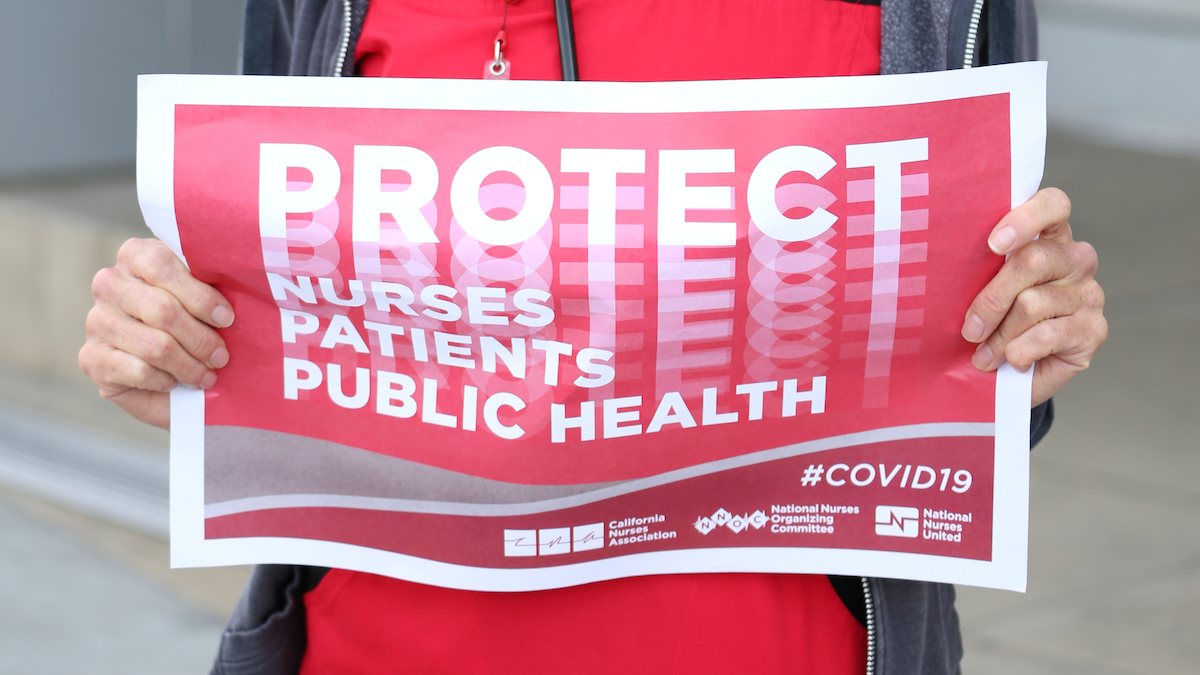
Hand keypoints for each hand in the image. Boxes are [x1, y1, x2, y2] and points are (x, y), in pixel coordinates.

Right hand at [79, 238, 233, 427]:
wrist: (175, 379)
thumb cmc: (199, 327)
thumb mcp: (210, 300)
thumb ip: (215, 286)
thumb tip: (241, 283)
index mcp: (136, 255)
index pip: (162, 264)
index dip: (200, 295)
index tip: (227, 319)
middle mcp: (109, 284)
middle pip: (162, 310)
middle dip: (201, 338)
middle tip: (222, 357)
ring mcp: (97, 321)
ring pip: (154, 345)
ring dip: (189, 365)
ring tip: (208, 375)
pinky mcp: (92, 358)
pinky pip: (138, 370)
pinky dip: (166, 380)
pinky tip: (176, 382)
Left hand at [961, 188, 1106, 406]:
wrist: (1013, 373)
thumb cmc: (992, 322)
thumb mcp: (980, 291)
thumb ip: (977, 270)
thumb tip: (941, 268)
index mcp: (1048, 237)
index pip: (1053, 204)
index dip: (1026, 218)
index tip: (993, 244)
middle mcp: (1076, 259)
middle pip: (1033, 260)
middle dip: (992, 299)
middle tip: (969, 330)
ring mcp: (1089, 293)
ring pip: (1033, 302)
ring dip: (999, 335)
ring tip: (984, 355)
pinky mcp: (1094, 329)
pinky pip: (1049, 335)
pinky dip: (1020, 351)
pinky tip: (1011, 361)